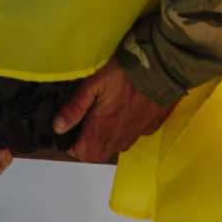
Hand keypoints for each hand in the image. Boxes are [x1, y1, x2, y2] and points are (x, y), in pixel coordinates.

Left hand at [52, 61, 174, 162]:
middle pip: (99, 155)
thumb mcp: (93, 82)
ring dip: (106, 139)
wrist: (163, 66)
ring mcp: (138, 132)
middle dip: (87, 146)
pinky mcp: (151, 125)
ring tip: (103, 116)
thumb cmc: (125, 72)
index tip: (69, 132)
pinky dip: (125, 130)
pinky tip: (124, 112)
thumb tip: (58, 128)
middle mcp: (121, 136)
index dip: (72, 147)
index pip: (84, 154)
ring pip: (117, 147)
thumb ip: (75, 107)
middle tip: (84, 125)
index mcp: (104, 127)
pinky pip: (134, 136)